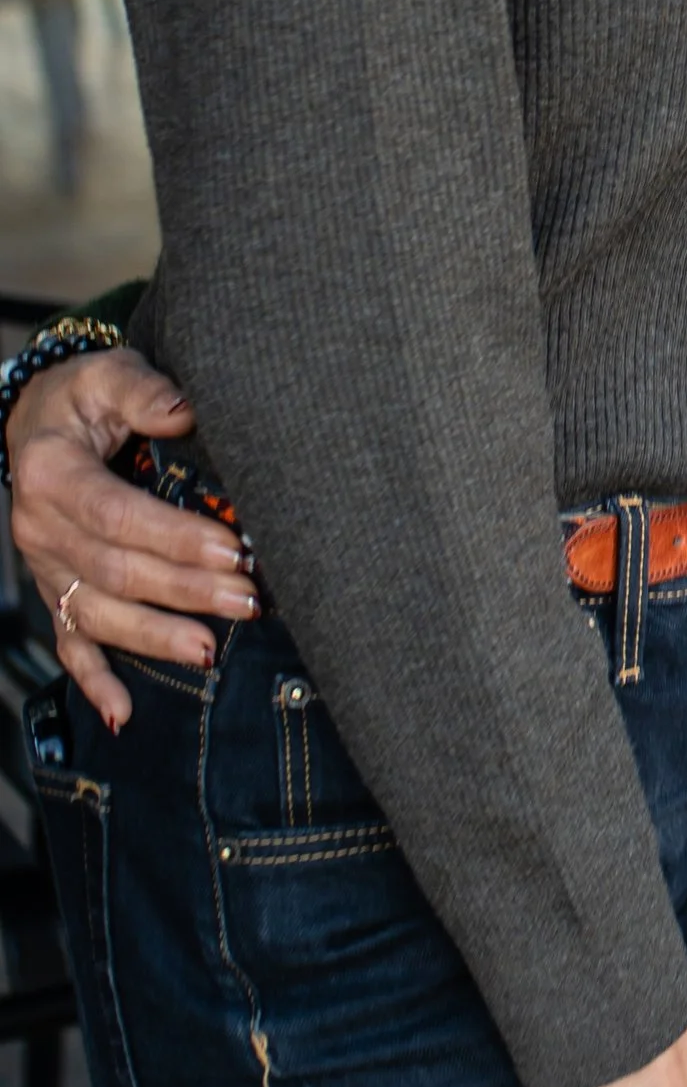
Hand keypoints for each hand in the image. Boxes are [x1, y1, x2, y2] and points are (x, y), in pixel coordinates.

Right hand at [8, 349, 257, 729]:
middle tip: (248, 600)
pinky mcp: (53, 590)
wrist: (38, 418)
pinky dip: (94, 680)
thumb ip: (145, 391)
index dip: (176, 538)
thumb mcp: (110, 374)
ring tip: (210, 651)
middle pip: (115, 571)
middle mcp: (40, 526)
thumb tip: (185, 412)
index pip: (118, 515)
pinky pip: (68, 642)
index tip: (233, 550)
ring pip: (96, 615)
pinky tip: (123, 713)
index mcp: (51, 472)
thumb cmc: (85, 396)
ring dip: (154, 638)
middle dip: (184, 591)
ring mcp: (44, 566)